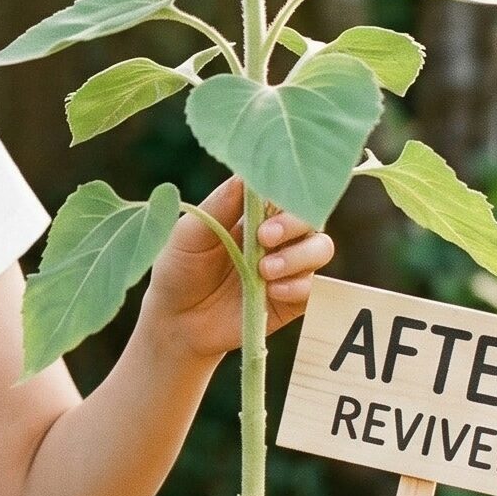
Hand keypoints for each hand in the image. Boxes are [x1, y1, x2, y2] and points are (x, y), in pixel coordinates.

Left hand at [139, 176, 333, 362]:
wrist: (176, 321)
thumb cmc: (179, 268)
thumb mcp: (190, 233)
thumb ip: (219, 206)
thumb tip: (245, 174)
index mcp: (252, 213)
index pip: (283, 190)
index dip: (283, 191)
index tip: (264, 205)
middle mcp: (276, 236)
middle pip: (309, 216)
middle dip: (293, 224)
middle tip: (264, 238)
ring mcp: (287, 266)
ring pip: (320, 248)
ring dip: (298, 256)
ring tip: (265, 270)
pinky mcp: (291, 298)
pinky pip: (313, 288)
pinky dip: (298, 286)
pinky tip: (271, 291)